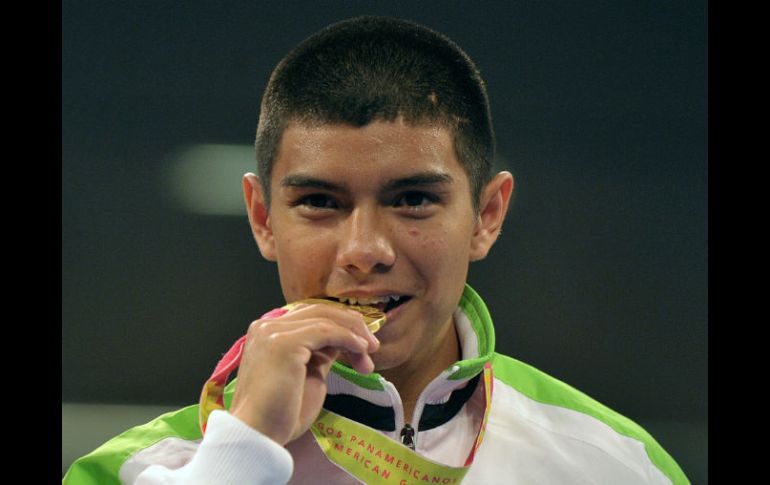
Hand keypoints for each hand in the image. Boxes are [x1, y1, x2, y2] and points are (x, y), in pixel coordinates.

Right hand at [229, 303, 379, 444]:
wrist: (258, 435)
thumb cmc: (280, 414)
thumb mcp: (308, 375)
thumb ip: (320, 354)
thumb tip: (340, 342)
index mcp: (268, 333)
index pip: (310, 316)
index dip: (340, 324)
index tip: (362, 342)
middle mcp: (267, 326)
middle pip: (319, 311)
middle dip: (351, 325)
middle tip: (372, 346)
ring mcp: (273, 332)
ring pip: (325, 318)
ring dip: (353, 334)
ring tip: (369, 354)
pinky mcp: (285, 342)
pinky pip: (326, 331)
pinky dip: (348, 338)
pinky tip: (361, 351)